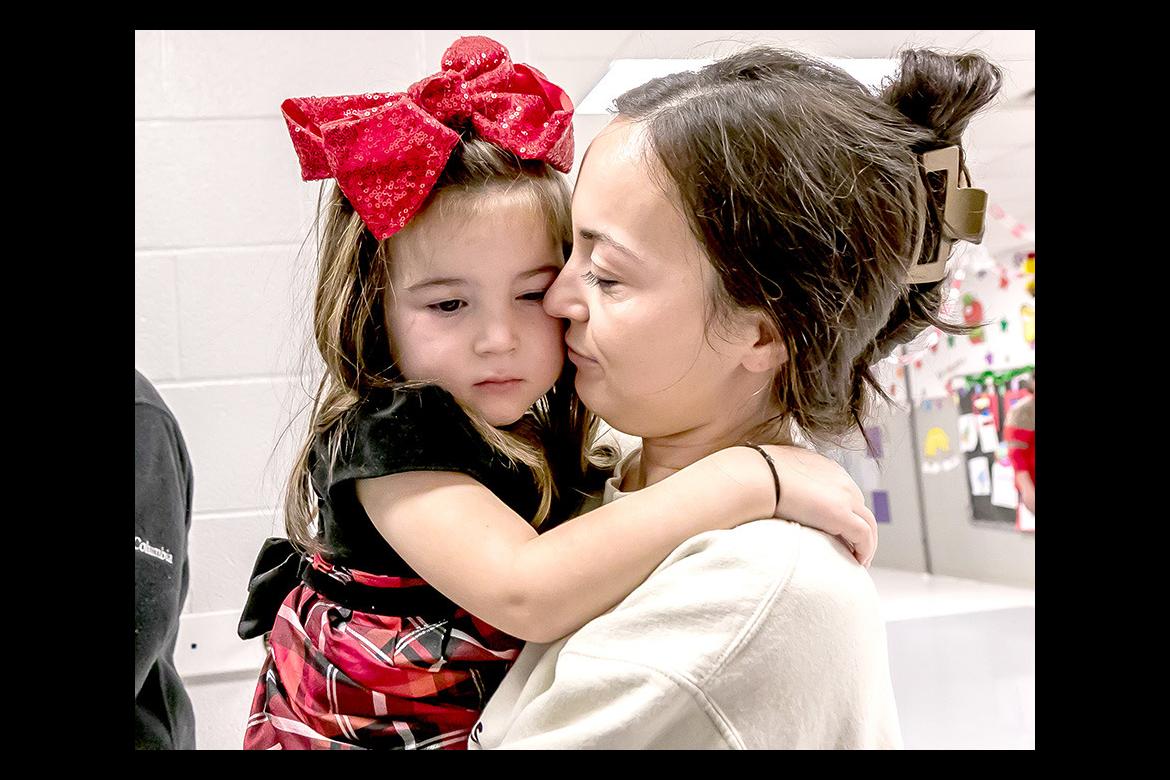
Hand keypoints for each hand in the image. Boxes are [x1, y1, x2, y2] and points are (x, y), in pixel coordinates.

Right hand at [756, 445, 876, 566]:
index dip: (844, 513)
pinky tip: (857, 563)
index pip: (844, 492)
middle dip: (857, 528)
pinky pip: (864, 537)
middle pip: (859, 508)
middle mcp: (840, 478)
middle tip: (851, 548)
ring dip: (866, 543)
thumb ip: (780, 479)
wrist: (755, 478)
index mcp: (824, 466)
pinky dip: (865, 550)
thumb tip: (766, 487)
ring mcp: (844, 495)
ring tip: (857, 560)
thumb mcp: (772, 472)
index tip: (837, 531)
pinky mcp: (842, 514)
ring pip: (868, 523)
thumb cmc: (753, 476)